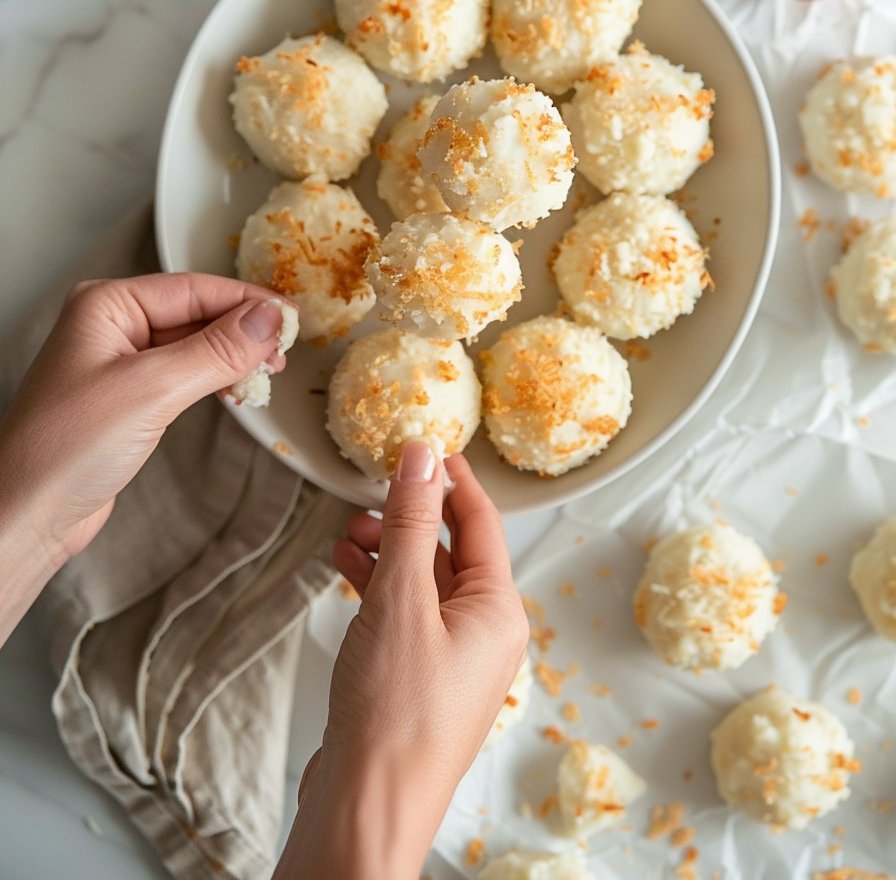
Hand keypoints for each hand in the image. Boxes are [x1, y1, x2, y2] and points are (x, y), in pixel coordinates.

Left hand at [0, 273, 295, 640]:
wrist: (28, 516)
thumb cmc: (67, 448)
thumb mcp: (153, 389)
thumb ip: (216, 350)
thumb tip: (270, 319)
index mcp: (107, 305)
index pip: (194, 288)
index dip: (248, 302)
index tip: (293, 317)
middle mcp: (112, 326)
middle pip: (197, 313)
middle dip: (244, 330)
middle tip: (288, 349)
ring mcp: (120, 363)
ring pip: (195, 345)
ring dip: (234, 356)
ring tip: (270, 371)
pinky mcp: (129, 399)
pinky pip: (185, 375)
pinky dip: (216, 380)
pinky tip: (239, 391)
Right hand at [277, 442, 528, 879]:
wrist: (365, 808)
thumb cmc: (392, 714)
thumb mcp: (401, 598)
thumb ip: (411, 521)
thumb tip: (423, 454)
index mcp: (498, 612)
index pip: (481, 523)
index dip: (451, 479)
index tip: (424, 443)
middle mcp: (484, 634)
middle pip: (451, 550)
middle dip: (409, 516)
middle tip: (372, 489)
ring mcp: (451, 661)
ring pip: (423, 582)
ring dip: (388, 550)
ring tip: (349, 532)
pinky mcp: (417, 681)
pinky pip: (404, 614)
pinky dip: (377, 587)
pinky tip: (346, 569)